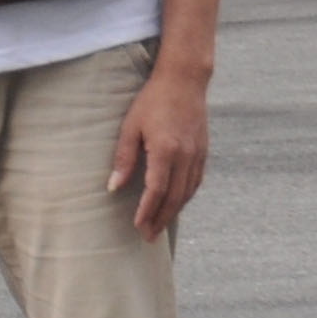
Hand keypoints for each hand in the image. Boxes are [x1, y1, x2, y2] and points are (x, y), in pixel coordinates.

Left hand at [107, 58, 210, 239]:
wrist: (185, 81)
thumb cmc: (152, 101)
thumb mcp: (130, 127)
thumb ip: (124, 158)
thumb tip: (113, 187)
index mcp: (166, 150)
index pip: (156, 190)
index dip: (147, 211)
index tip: (137, 226)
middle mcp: (186, 155)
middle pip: (175, 197)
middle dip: (161, 218)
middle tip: (148, 236)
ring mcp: (198, 153)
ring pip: (188, 191)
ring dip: (174, 211)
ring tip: (160, 225)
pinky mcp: (203, 150)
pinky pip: (196, 180)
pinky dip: (186, 196)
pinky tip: (177, 203)